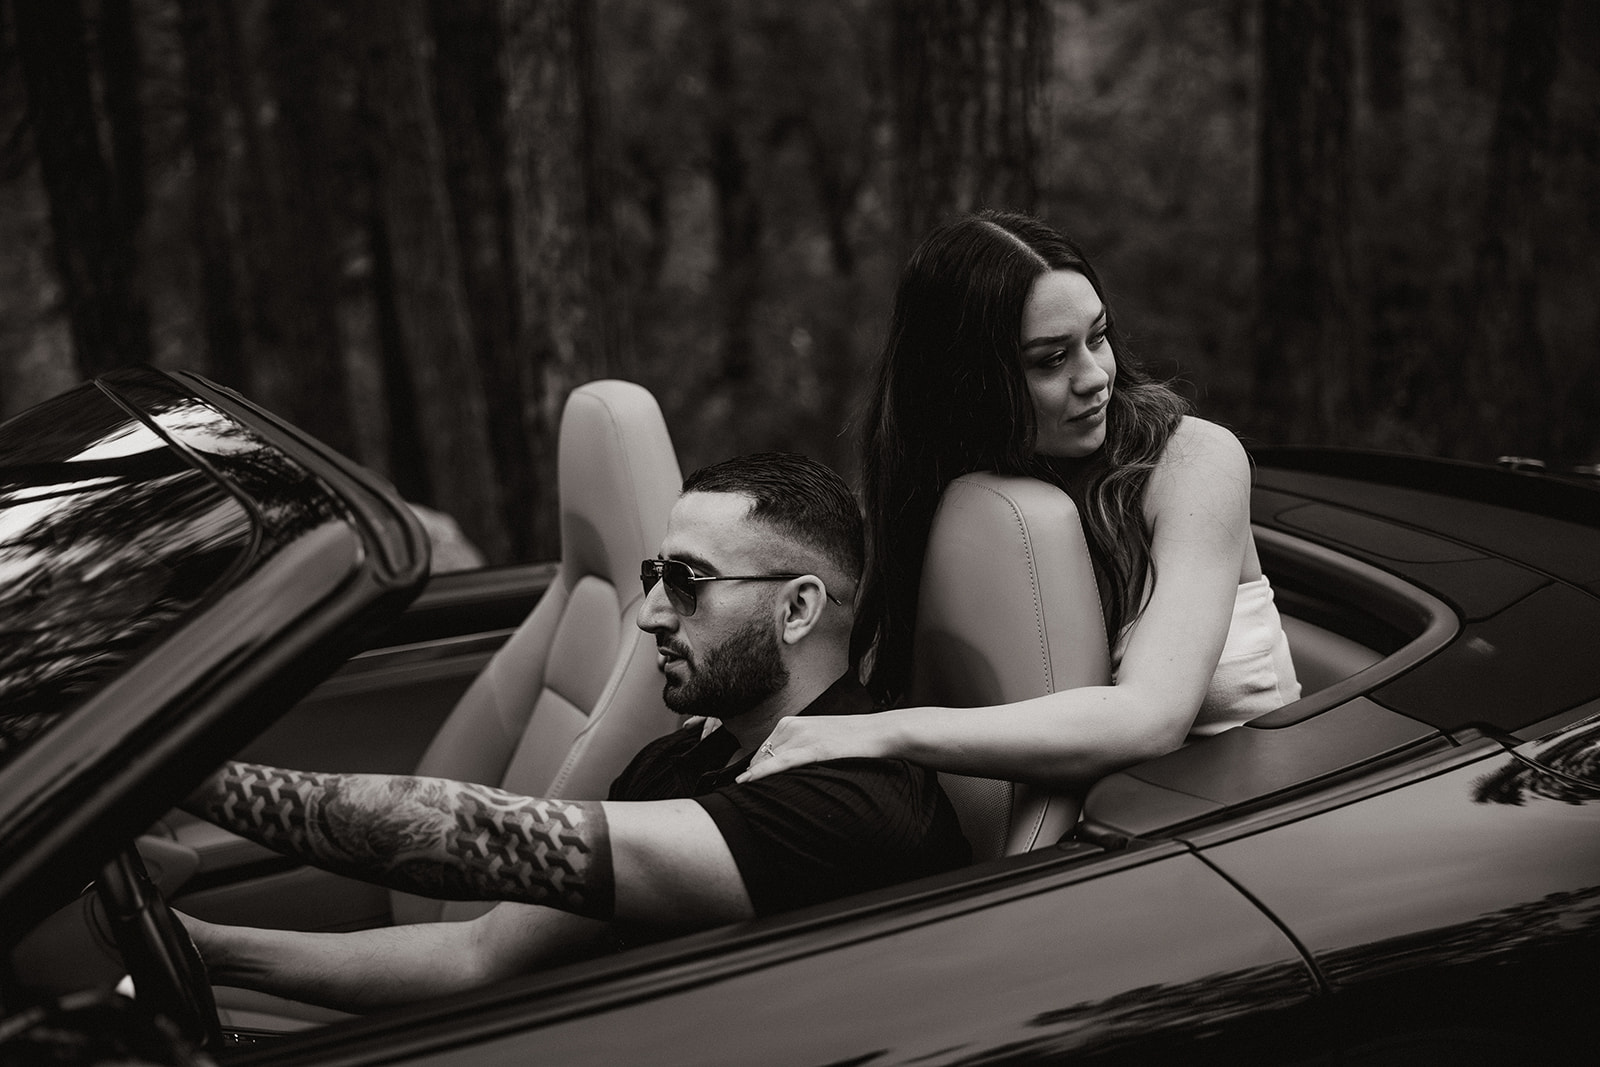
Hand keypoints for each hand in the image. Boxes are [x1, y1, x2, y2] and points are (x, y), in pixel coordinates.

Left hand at [737, 714, 890, 782]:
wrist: (879, 732)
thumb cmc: (851, 739)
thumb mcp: (816, 737)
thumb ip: (796, 748)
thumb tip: (779, 768)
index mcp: (790, 723)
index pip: (762, 751)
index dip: (754, 770)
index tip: (748, 785)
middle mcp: (792, 726)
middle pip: (760, 757)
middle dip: (754, 776)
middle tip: (749, 796)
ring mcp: (802, 736)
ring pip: (766, 760)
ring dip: (756, 778)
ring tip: (748, 797)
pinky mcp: (813, 748)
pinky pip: (780, 762)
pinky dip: (760, 772)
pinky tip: (746, 781)